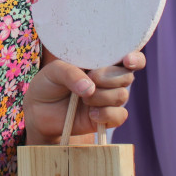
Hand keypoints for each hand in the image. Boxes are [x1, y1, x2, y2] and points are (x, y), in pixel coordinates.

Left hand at [24, 51, 143, 144]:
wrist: (40, 111)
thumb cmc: (48, 84)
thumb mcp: (54, 71)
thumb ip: (70, 73)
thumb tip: (90, 88)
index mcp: (101, 62)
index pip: (129, 57)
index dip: (135, 58)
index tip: (127, 60)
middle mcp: (109, 79)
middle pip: (127, 76)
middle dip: (108, 77)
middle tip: (91, 77)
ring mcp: (109, 99)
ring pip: (122, 95)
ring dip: (101, 96)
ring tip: (82, 98)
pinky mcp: (107, 118)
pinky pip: (120, 116)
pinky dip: (105, 114)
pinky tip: (91, 114)